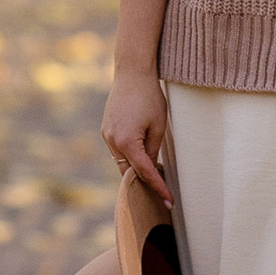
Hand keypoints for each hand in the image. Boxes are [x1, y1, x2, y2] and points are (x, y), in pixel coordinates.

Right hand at [101, 65, 172, 203]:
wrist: (132, 72)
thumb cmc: (149, 96)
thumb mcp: (158, 126)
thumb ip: (153, 151)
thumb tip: (151, 169)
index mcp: (127, 143)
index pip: (145, 173)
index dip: (158, 188)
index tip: (168, 202)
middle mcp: (112, 141)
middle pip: (128, 172)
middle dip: (143, 184)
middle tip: (161, 195)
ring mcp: (106, 134)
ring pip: (121, 162)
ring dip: (135, 170)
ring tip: (153, 177)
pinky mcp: (106, 128)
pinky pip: (117, 150)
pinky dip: (129, 157)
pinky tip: (141, 157)